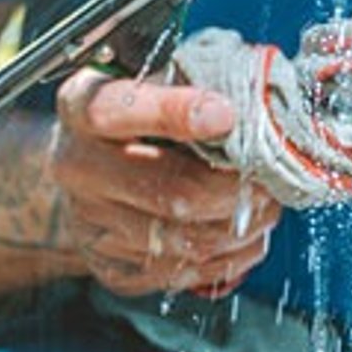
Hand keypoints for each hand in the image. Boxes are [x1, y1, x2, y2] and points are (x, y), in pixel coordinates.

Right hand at [50, 69, 281, 297]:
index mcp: (82, 109)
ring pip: (184, 239)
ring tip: (268, 205)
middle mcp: (78, 169)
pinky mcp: (112, 268)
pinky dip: (229, 256)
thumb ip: (195, 79)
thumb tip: (259, 90)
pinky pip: (183, 272)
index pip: (118, 111)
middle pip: (171, 190)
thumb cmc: (136, 117)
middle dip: (237, 188)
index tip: (226, 114)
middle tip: (273, 177)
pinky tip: (247, 234)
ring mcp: (91, 225)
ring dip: (242, 225)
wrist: (83, 173)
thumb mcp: (151, 80)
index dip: (174, 113)